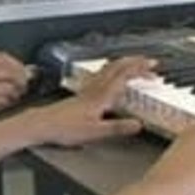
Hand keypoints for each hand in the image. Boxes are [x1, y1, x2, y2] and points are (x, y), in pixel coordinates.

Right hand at [0, 53, 30, 132]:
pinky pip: (1, 99)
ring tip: (11, 97)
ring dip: (14, 93)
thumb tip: (13, 72)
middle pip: (10, 69)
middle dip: (21, 79)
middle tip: (22, 86)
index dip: (18, 65)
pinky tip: (1, 105)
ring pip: (8, 85)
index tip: (23, 72)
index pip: (4, 56)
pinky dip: (5, 103)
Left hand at [28, 56, 157, 146]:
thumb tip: (138, 125)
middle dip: (135, 62)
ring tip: (135, 65)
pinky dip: (112, 71)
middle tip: (150, 63)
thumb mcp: (95, 132)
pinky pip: (101, 75)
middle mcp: (95, 88)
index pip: (124, 76)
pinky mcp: (81, 93)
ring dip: (124, 64)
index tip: (153, 67)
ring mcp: (87, 89)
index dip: (140, 69)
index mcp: (101, 96)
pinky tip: (111, 77)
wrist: (41, 124)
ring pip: (109, 69)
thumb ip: (117, 128)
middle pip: (117, 67)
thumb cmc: (64, 128)